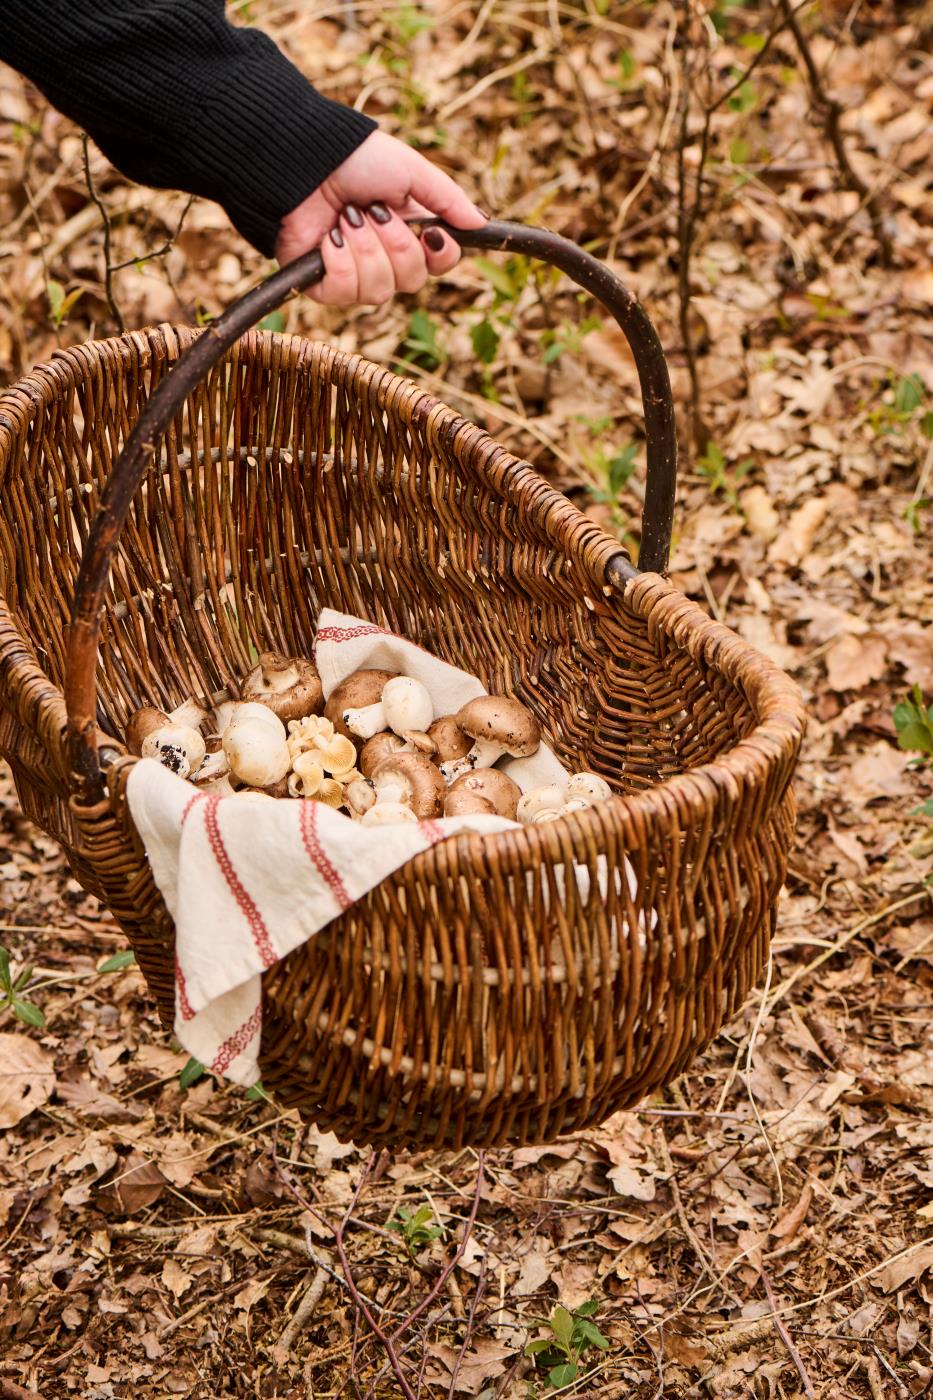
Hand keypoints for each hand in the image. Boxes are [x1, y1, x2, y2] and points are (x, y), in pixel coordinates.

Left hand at [275, 131, 485, 305]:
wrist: (302, 159)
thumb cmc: (355, 158)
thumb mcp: (411, 171)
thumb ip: (448, 199)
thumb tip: (481, 223)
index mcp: (410, 231)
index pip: (441, 264)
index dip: (440, 254)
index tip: (430, 231)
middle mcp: (385, 259)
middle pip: (411, 282)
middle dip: (395, 244)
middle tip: (373, 211)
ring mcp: (354, 275)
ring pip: (379, 291)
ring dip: (365, 249)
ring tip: (346, 218)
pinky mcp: (322, 285)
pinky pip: (345, 293)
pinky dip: (339, 261)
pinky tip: (329, 237)